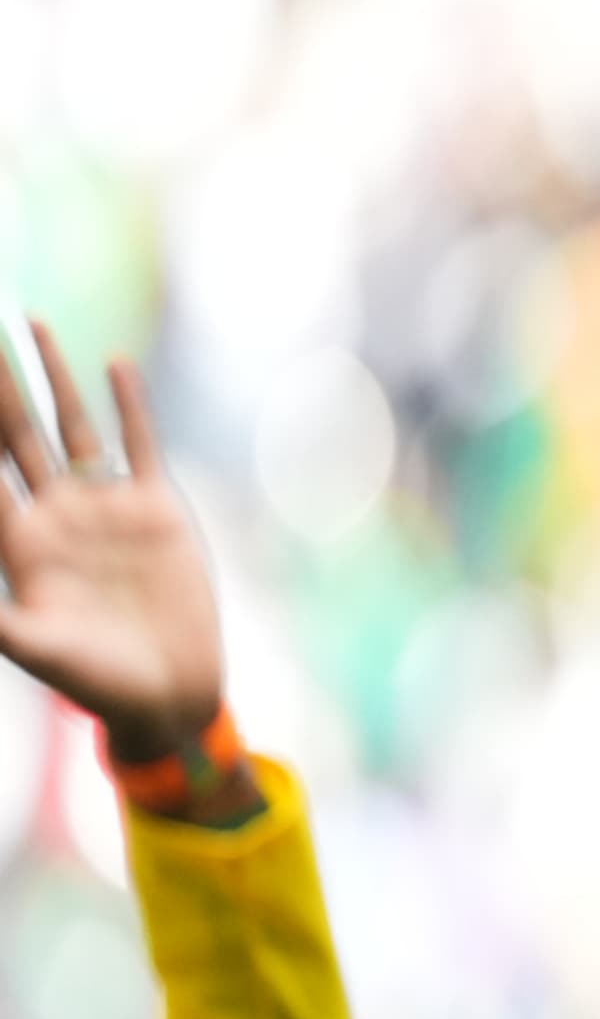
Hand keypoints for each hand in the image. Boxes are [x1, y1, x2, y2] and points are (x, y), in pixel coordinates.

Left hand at [0, 322, 222, 760]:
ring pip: (69, 427)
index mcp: (16, 543)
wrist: (165, 693)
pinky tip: (112, 363)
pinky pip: (137, 444)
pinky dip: (128, 404)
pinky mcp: (154, 509)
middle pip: (15, 435)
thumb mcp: (26, 643)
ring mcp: (103, 508)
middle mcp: (53, 515)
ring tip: (29, 325)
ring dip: (51, 378)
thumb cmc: (90, 679)